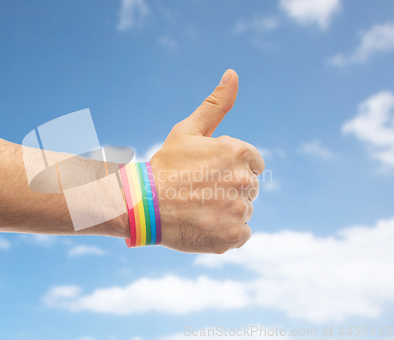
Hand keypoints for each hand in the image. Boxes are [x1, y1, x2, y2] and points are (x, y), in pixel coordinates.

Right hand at [150, 70, 264, 253]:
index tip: (210, 174)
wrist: (141, 204)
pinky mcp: (233, 236)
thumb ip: (215, 104)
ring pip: (244, 211)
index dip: (231, 168)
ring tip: (199, 208)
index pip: (253, 163)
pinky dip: (226, 232)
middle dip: (230, 189)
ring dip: (227, 211)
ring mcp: (239, 210)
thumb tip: (233, 73)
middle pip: (250, 188)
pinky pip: (241, 234)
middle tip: (200, 192)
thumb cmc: (165, 166)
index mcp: (238, 152)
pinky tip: (203, 224)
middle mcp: (244, 180)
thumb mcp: (188, 130)